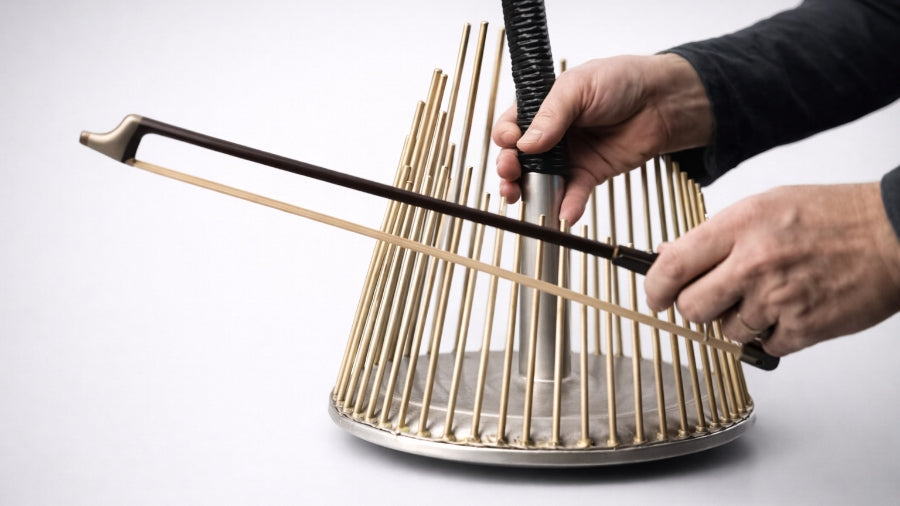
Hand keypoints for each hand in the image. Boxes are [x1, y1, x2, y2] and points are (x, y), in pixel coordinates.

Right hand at [492, 53, 712, 222]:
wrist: (662, 101)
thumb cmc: (622, 80)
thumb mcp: (579, 87)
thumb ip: (551, 114)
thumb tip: (526, 141)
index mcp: (542, 106)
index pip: (512, 125)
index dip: (506, 136)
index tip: (509, 142)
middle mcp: (552, 133)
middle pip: (520, 157)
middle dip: (509, 167)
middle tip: (510, 171)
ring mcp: (569, 155)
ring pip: (539, 179)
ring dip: (529, 191)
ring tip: (522, 196)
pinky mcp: (589, 173)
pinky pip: (573, 193)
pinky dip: (567, 205)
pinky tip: (564, 212)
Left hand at [644, 183, 899, 356]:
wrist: (893, 234)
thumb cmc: (832, 216)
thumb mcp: (763, 206)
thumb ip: (713, 234)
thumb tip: (668, 254)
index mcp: (740, 226)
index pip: (672, 266)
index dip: (654, 287)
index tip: (655, 296)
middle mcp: (754, 263)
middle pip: (692, 308)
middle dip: (695, 308)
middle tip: (710, 299)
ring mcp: (778, 298)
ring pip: (726, 332)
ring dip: (738, 322)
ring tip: (766, 296)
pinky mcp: (803, 328)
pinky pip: (764, 345)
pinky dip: (772, 334)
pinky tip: (789, 308)